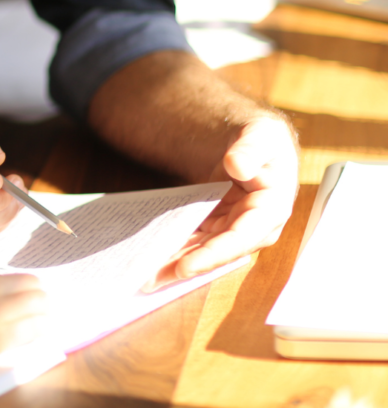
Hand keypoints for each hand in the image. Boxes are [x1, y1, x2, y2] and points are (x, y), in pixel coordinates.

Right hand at [0, 256, 48, 382]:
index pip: (11, 273)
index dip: (13, 289)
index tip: (14, 299)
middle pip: (32, 285)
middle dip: (35, 297)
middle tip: (35, 309)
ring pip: (40, 306)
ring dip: (41, 313)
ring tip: (38, 322)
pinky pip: (33, 332)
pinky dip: (37, 331)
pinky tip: (34, 335)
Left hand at [144, 115, 298, 290]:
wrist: (253, 143)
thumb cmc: (263, 140)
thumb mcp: (263, 135)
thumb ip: (252, 149)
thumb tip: (238, 165)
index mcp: (270, 209)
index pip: (240, 238)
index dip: (213, 254)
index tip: (185, 267)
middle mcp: (252, 227)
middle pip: (215, 253)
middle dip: (185, 267)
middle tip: (150, 279)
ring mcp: (232, 228)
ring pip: (202, 252)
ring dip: (175, 264)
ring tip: (144, 275)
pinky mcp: (217, 225)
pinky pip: (195, 241)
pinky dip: (175, 248)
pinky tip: (152, 257)